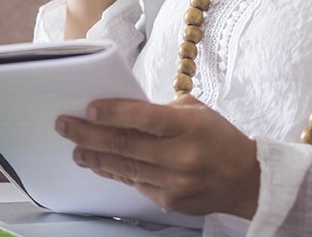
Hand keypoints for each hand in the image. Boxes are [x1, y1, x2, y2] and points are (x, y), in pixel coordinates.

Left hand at [55, 96, 259, 219]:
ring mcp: (175, 183)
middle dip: (89, 134)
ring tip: (75, 147)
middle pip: (126, 145)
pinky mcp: (170, 202)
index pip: (143, 118)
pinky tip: (98, 164)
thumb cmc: (218, 136)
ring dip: (95, 157)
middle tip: (65, 126)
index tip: (88, 108)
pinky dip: (114, 172)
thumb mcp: (195, 110)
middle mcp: (181, 157)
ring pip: (125, 168)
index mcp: (188, 126)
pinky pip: (134, 184)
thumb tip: (121, 110)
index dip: (113, 113)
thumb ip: (160, 110)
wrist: (247, 179)